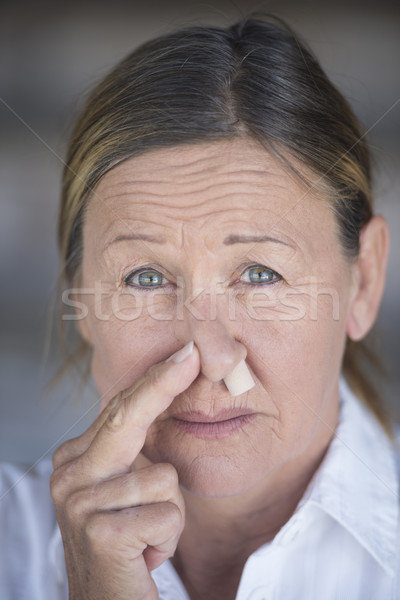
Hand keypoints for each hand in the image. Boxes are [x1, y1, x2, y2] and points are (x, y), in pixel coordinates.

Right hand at [50, 341, 199, 599]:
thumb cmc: (125, 545)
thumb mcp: (126, 491)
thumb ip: (136, 450)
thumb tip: (167, 394)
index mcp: (75, 460)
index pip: (119, 409)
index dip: (156, 379)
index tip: (186, 353)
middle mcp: (68, 474)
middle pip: (129, 418)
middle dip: (164, 385)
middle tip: (192, 354)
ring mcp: (79, 502)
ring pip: (163, 478)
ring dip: (170, 514)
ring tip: (146, 537)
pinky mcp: (100, 532)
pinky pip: (166, 515)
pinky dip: (166, 538)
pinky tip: (143, 556)